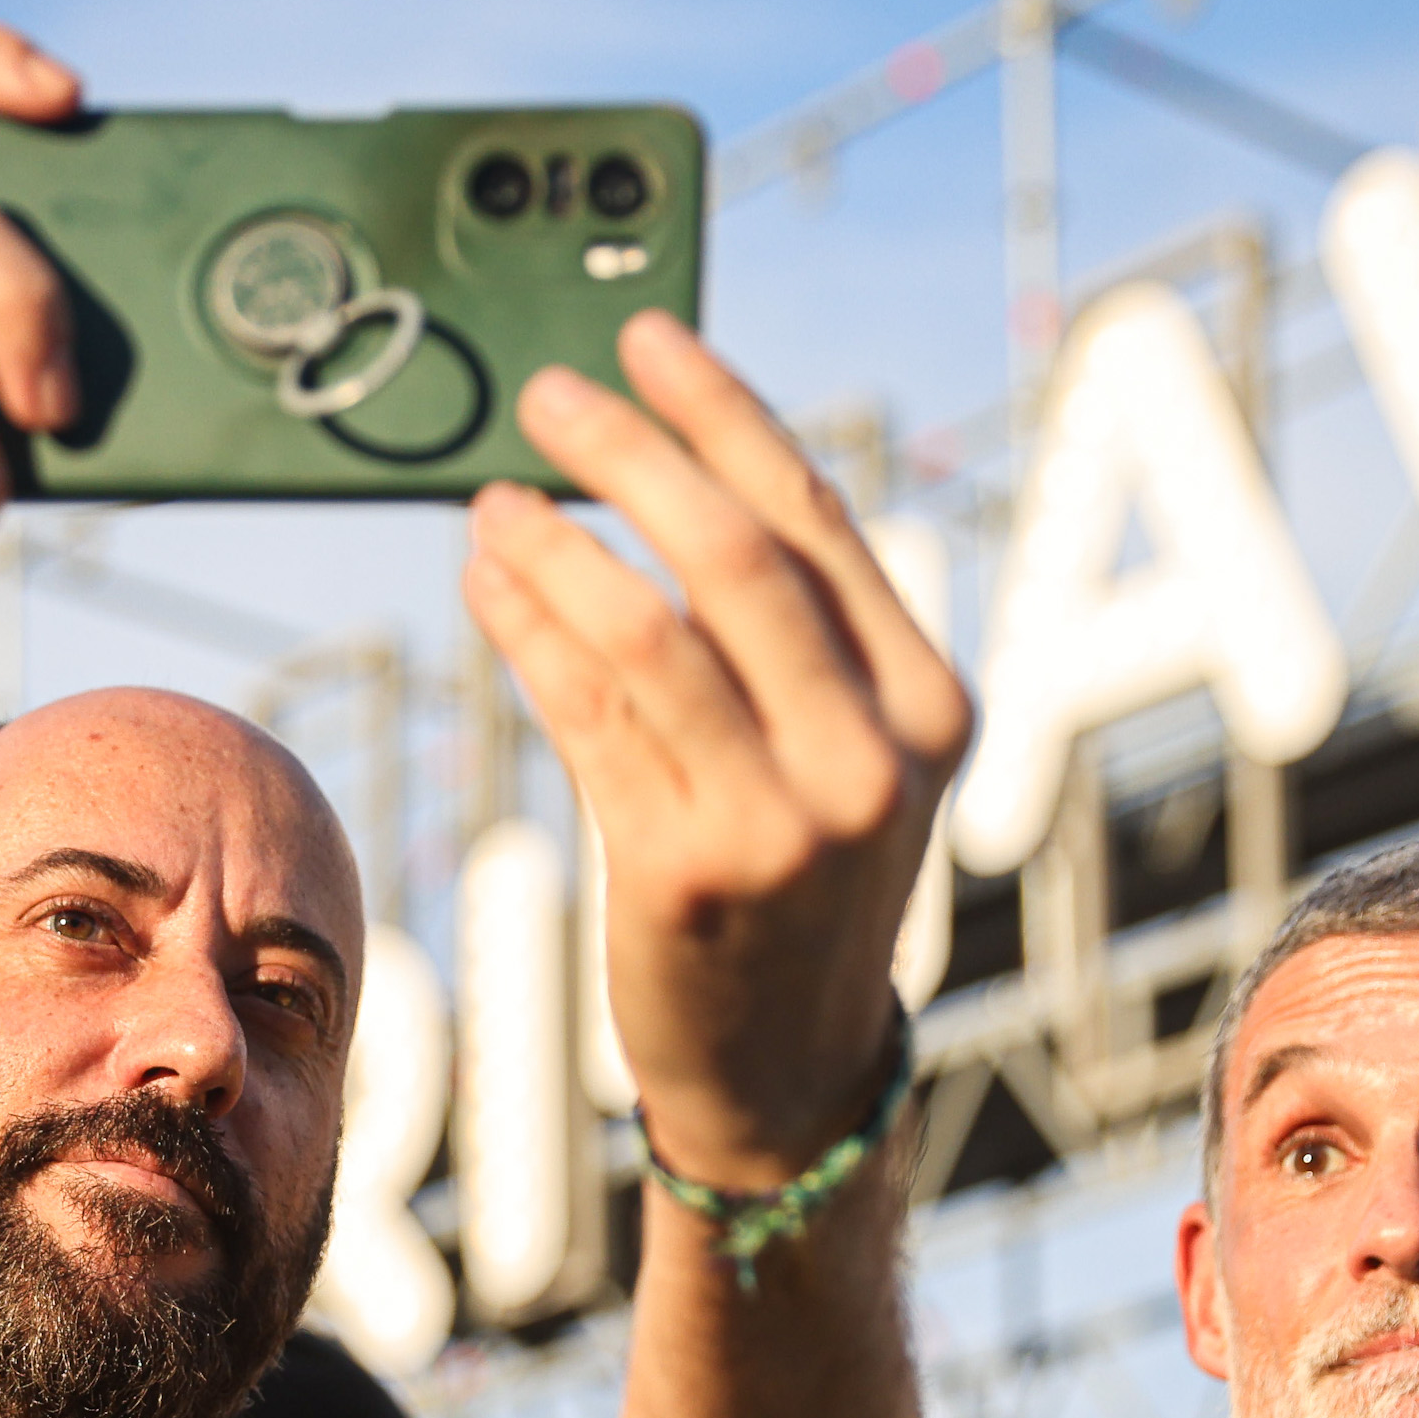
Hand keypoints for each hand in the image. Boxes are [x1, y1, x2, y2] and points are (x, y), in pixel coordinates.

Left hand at [465, 313, 974, 1186]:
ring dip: (555, 548)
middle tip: (548, 397)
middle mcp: (871, 759)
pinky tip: (488, 585)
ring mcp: (782, 823)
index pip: (815, 519)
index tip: (644, 342)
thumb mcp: (839, 754)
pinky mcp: (684, 874)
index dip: (721, 415)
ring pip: (645, 631)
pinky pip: (585, 716)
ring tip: (494, 504)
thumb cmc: (799, 887)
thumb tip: (667, 466)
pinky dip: (528, 632)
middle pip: (733, 556)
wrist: (786, 1075)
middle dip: (631, 454)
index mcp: (930, 704)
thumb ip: (790, 631)